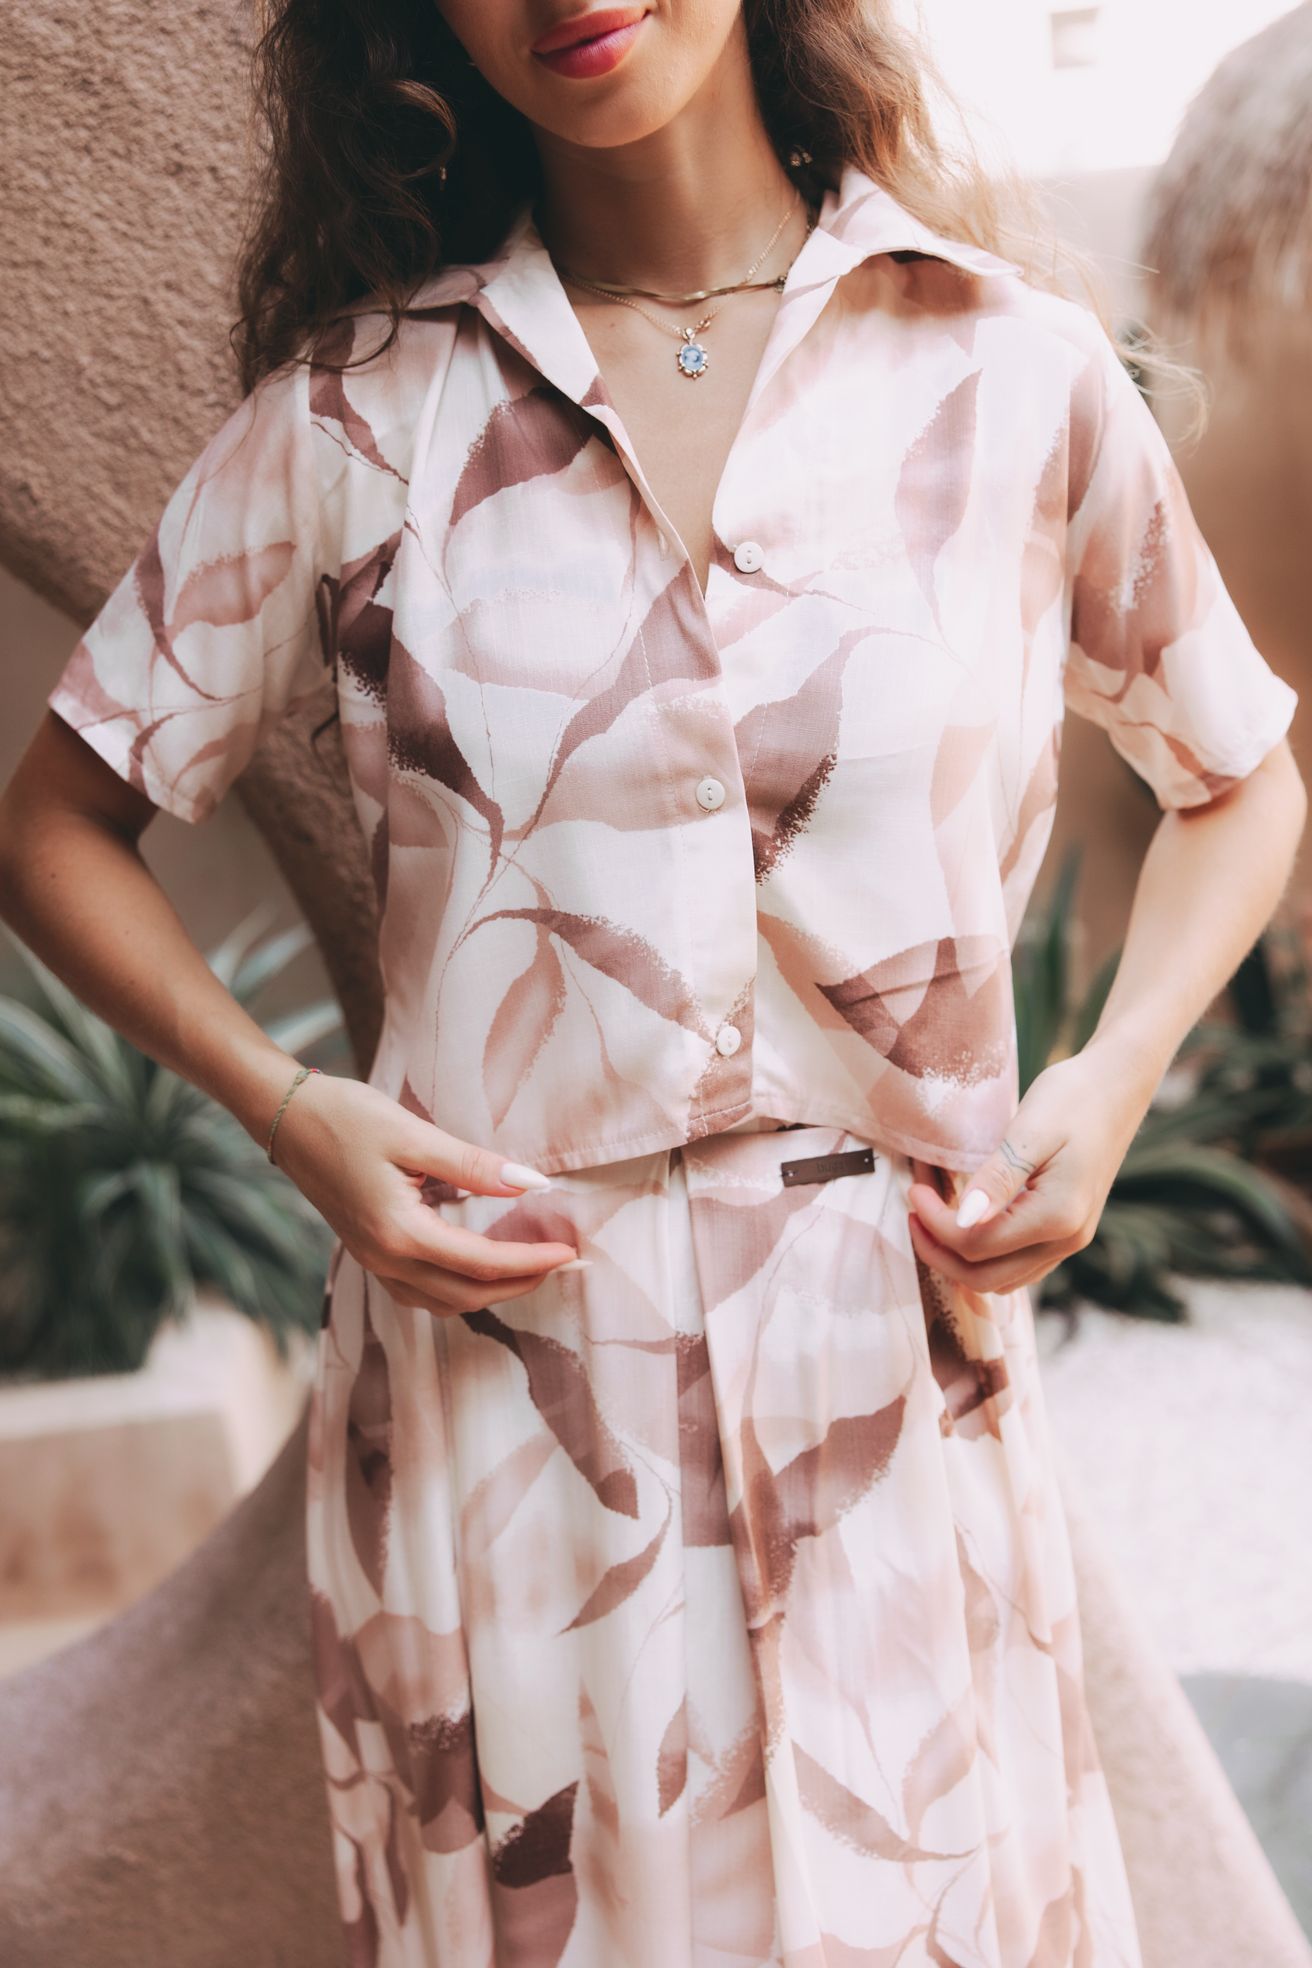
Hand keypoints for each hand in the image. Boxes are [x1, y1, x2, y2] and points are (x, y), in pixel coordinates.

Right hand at [265, 1072, 578, 1315]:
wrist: (286, 1118)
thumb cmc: (346, 1117)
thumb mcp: (414, 1135)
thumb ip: (474, 1165)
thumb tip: (533, 1183)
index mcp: (399, 1233)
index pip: (482, 1263)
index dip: (531, 1261)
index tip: (571, 1252)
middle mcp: (385, 1259)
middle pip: (467, 1294)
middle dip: (520, 1285)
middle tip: (564, 1264)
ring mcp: (373, 1261)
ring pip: (443, 1301)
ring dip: (491, 1292)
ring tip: (531, 1268)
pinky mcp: (369, 1252)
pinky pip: (421, 1291)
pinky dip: (458, 1288)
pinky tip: (478, 1267)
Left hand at [905, 1040, 1156, 1295]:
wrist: (1118, 1086)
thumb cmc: (1073, 1097)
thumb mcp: (1030, 1129)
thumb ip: (997, 1178)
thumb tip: (962, 1219)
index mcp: (1058, 1216)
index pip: (977, 1245)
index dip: (936, 1225)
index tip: (913, 1190)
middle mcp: (1067, 1240)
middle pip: (984, 1278)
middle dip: (939, 1250)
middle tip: (913, 1209)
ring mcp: (1070, 1241)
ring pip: (1000, 1279)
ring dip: (958, 1255)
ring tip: (932, 1212)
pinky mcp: (1066, 1233)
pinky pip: (1016, 1265)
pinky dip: (983, 1252)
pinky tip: (963, 1219)